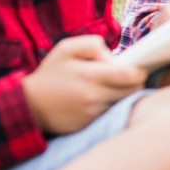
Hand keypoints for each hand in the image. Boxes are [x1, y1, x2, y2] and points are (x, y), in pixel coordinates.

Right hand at [22, 35, 146, 133]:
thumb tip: (112, 58)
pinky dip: (112, 106)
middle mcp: (94, 97)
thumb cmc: (50, 74)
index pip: (131, 75)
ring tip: (111, 87)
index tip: (138, 68)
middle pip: (133, 90)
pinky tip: (101, 100)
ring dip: (124, 95)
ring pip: (124, 103)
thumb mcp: (66, 49)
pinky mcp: (91, 124)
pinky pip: (111, 113)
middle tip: (127, 77)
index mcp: (90, 76)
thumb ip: (92, 45)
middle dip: (135, 82)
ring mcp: (93, 113)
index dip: (139, 71)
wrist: (29, 105)